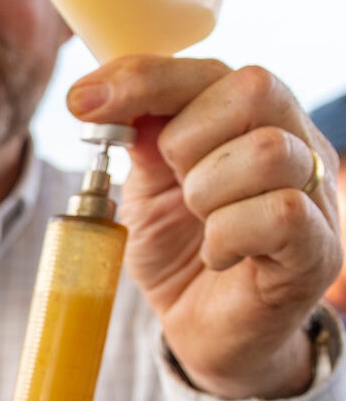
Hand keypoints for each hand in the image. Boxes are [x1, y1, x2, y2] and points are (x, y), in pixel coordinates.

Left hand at [68, 58, 341, 397]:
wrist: (204, 330)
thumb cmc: (180, 251)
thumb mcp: (145, 187)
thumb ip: (139, 137)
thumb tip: (102, 97)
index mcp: (251, 119)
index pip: (208, 69)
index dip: (141, 80)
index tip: (81, 103)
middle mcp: (296, 143)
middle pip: (253, 89)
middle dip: (186, 138)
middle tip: (174, 184)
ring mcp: (315, 193)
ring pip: (267, 151)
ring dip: (207, 190)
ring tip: (199, 221)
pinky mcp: (318, 248)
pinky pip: (280, 213)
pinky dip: (227, 235)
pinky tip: (217, 254)